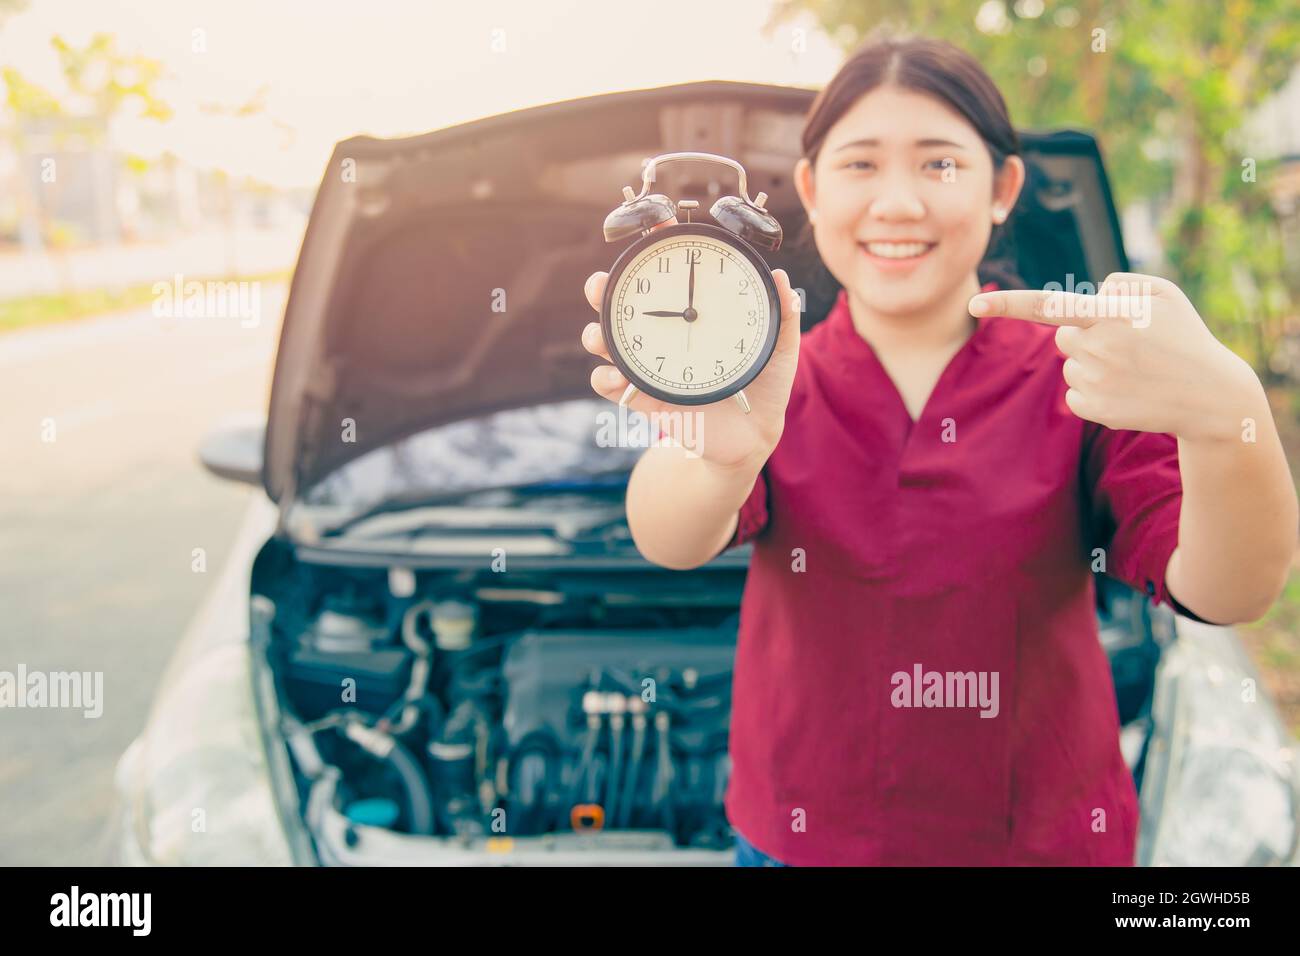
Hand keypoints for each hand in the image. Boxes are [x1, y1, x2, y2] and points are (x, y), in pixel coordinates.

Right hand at [581, 218, 801, 471]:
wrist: (753, 437)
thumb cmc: (764, 389)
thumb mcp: (778, 350)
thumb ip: (783, 316)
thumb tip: (780, 278)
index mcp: (690, 317)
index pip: (664, 277)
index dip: (652, 251)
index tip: (653, 228)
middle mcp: (663, 336)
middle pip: (618, 305)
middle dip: (600, 290)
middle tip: (600, 285)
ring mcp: (649, 366)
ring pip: (605, 342)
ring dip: (595, 335)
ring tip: (600, 336)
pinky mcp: (644, 399)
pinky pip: (609, 386)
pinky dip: (605, 379)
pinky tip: (616, 377)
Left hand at [968, 273, 1264, 442]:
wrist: (1211, 398)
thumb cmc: (1184, 338)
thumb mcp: (1165, 294)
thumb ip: (1121, 283)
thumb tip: (1089, 294)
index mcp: (1113, 315)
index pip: (1049, 306)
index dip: (1008, 304)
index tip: (974, 302)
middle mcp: (1099, 347)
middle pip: (1063, 335)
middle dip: (1086, 335)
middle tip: (1129, 345)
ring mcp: (1095, 381)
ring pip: (1069, 364)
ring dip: (1093, 363)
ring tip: (1135, 369)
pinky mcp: (1093, 409)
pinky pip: (1074, 392)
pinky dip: (1094, 389)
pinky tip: (1127, 390)